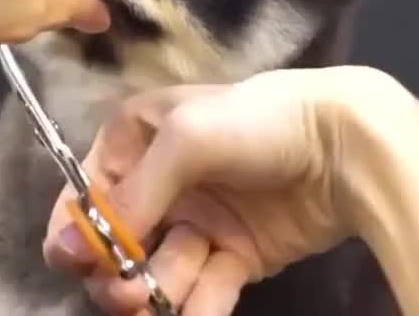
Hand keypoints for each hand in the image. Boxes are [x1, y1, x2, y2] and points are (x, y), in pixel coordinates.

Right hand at [42, 67, 418, 314]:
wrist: (349, 145)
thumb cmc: (258, 123)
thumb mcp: (184, 139)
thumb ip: (130, 195)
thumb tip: (69, 248)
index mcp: (136, 141)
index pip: (86, 196)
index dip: (78, 234)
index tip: (80, 265)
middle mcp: (161, 184)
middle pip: (116, 244)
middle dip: (115, 274)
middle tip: (128, 294)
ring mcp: (199, 222)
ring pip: (156, 273)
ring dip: (154, 292)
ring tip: (160, 301)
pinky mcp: (236, 256)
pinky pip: (204, 291)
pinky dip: (197, 306)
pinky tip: (197, 312)